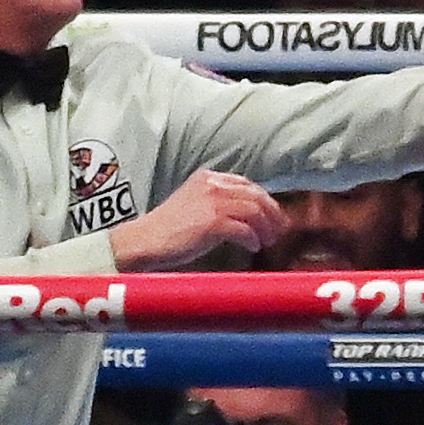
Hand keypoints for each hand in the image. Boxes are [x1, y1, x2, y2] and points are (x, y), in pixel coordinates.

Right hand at [111, 169, 285, 268]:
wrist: (144, 240)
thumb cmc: (166, 230)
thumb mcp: (192, 204)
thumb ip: (215, 203)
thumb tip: (244, 215)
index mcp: (207, 178)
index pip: (246, 183)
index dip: (264, 199)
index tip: (272, 215)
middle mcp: (212, 185)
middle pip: (256, 194)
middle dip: (272, 213)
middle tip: (279, 229)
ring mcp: (212, 202)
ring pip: (254, 210)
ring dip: (266, 228)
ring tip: (267, 241)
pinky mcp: (212, 222)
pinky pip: (245, 229)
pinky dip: (252, 239)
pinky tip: (252, 247)